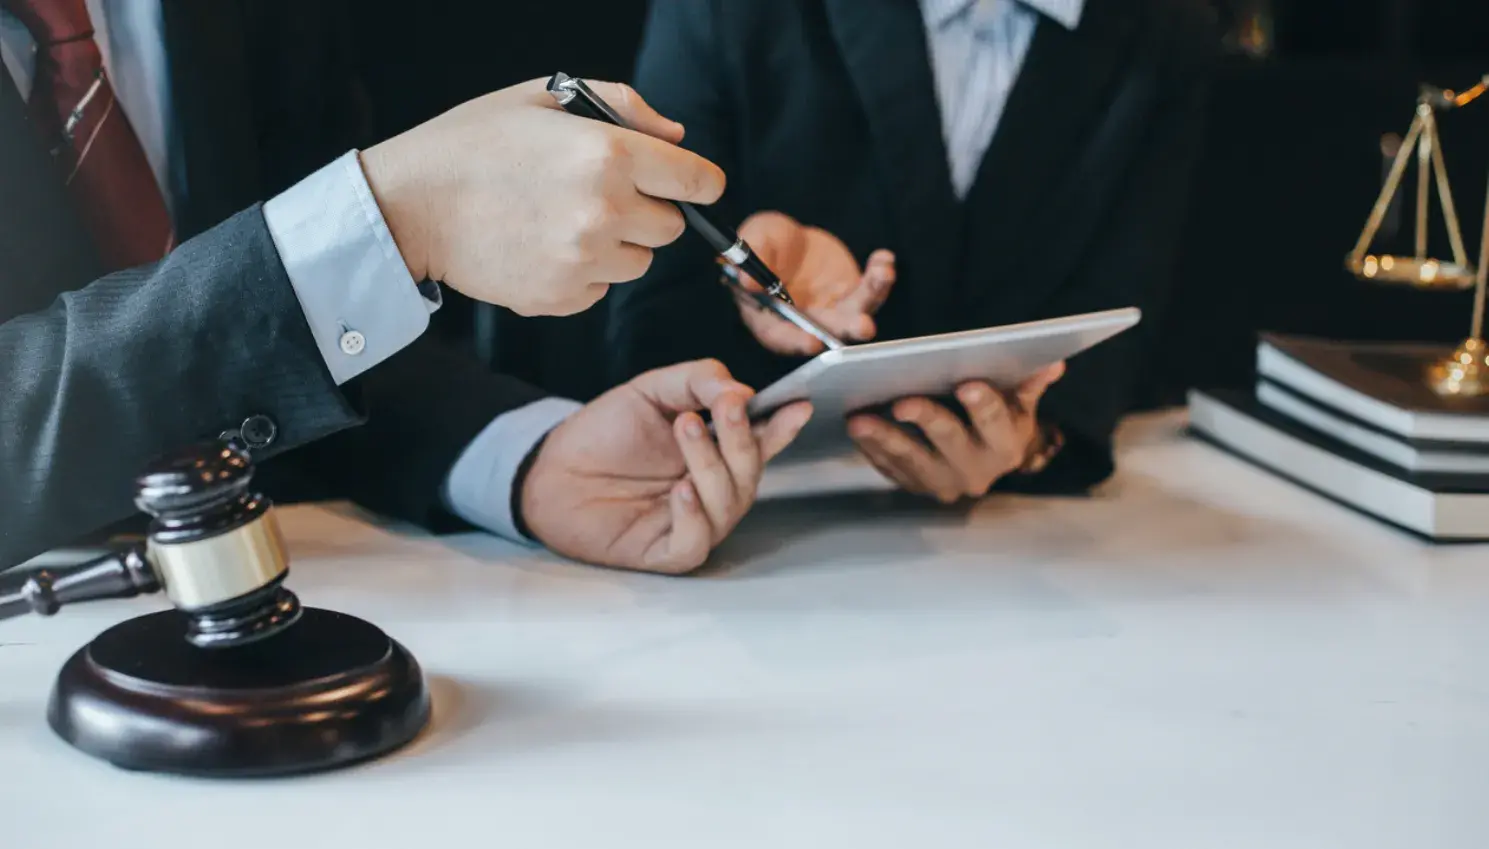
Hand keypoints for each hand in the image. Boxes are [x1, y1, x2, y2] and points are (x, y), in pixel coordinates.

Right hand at [361, 78, 724, 316]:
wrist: (410, 204)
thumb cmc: (474, 143)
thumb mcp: (545, 97)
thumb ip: (624, 107)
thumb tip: (675, 139)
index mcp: (609, 154)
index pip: (698, 181)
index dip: (698, 180)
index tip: (690, 183)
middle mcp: (605, 212)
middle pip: (673, 227)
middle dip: (649, 210)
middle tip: (602, 194)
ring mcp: (584, 261)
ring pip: (638, 263)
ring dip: (617, 246)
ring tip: (565, 221)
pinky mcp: (562, 298)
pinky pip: (601, 290)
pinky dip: (584, 275)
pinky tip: (543, 247)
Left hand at [520, 360, 812, 573]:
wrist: (552, 468)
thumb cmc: (604, 433)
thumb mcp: (651, 391)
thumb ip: (696, 381)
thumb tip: (741, 390)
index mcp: (716, 450)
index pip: (760, 440)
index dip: (782, 425)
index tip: (798, 404)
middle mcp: (712, 488)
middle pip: (750, 471)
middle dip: (742, 438)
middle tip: (724, 407)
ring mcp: (694, 521)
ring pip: (729, 503)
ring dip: (712, 465)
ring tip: (685, 429)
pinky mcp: (666, 551)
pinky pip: (697, 541)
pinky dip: (694, 516)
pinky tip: (680, 489)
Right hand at [734, 211, 895, 354]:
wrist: (792, 237)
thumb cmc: (765, 242)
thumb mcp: (757, 240)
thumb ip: (754, 260)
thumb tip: (749, 281)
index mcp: (770, 317)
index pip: (781, 337)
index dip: (796, 342)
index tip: (812, 342)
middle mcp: (803, 323)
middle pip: (826, 332)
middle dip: (846, 329)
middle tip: (864, 326)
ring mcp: (831, 313)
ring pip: (855, 313)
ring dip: (871, 297)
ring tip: (883, 274)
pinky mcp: (852, 297)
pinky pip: (870, 291)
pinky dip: (879, 277)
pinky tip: (883, 259)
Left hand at [846, 363, 1065, 502]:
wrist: (981, 460)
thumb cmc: (998, 421)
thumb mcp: (1018, 404)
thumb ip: (1029, 384)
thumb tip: (1054, 363)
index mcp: (1006, 446)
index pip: (996, 423)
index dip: (983, 404)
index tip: (967, 384)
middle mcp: (977, 472)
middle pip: (950, 442)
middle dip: (926, 419)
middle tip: (901, 401)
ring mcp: (942, 484)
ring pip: (911, 460)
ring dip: (885, 438)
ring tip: (859, 419)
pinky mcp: (913, 487)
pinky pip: (889, 469)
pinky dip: (871, 449)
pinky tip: (855, 429)